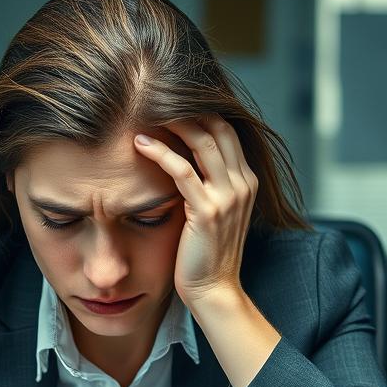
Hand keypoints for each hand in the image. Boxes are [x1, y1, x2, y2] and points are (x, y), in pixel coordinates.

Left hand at [133, 115, 257, 305]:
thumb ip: (206, 183)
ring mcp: (228, 196)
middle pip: (218, 126)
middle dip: (188, 107)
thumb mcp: (213, 211)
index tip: (171, 98)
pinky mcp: (208, 211)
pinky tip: (140, 143)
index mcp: (246, 180)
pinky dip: (160, 152)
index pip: (227, 130)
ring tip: (146, 110)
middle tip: (156, 96)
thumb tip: (182, 158)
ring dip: (173, 121)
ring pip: (203, 141)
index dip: (202, 110)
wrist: (214, 290)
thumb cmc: (205, 253)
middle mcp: (242, 183)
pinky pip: (182, 170)